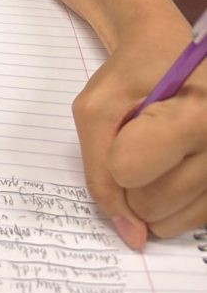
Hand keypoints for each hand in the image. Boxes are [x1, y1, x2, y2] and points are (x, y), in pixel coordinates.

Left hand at [72, 9, 206, 248]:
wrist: (169, 56)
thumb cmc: (132, 75)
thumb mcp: (96, 106)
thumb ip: (98, 170)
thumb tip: (130, 236)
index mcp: (196, 112)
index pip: (128, 169)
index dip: (112, 153)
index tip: (123, 126)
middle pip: (150, 202)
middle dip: (128, 178)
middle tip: (138, 139)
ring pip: (170, 221)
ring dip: (148, 195)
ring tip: (156, 153)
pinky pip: (190, 222)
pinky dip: (170, 205)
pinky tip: (171, 169)